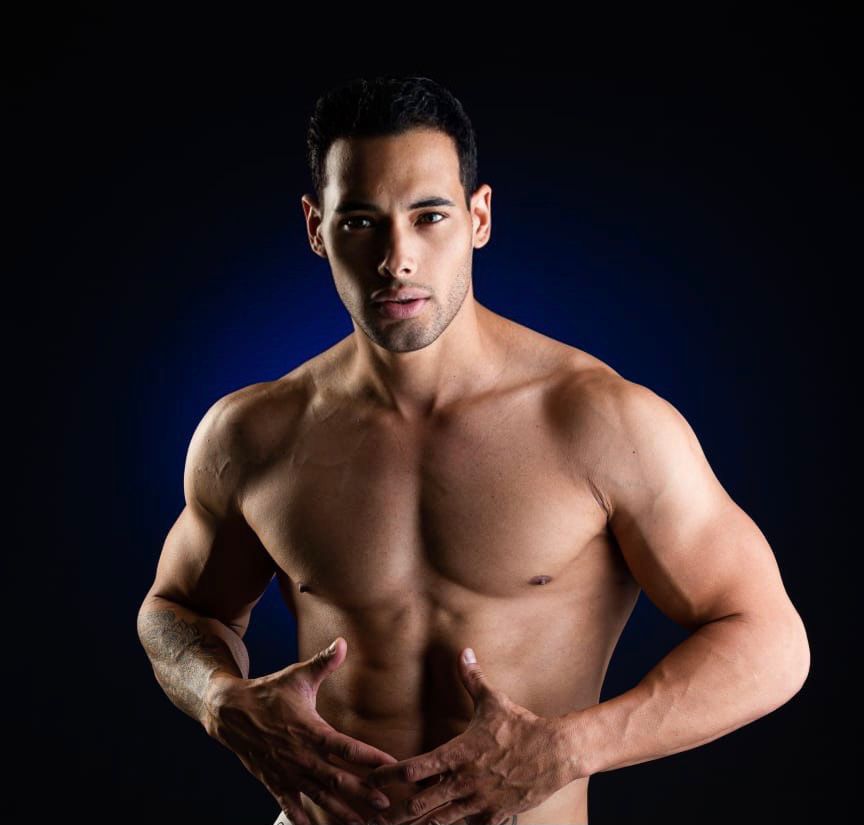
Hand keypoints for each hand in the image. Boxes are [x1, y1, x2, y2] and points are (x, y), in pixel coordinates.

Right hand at [202, 637, 396, 824]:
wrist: (229, 711)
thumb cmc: (269, 691)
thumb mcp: (297, 675)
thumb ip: (323, 662)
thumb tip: (343, 642)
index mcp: (310, 730)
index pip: (346, 747)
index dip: (369, 757)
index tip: (392, 766)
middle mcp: (300, 756)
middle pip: (336, 780)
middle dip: (363, 794)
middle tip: (387, 805)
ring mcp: (286, 772)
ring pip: (318, 798)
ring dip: (341, 812)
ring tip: (363, 824)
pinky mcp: (273, 781)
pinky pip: (291, 805)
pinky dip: (303, 819)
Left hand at [362, 647, 576, 824]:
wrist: (557, 751)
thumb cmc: (522, 724)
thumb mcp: (493, 700)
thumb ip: (472, 678)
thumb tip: (463, 650)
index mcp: (460, 752)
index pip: (416, 767)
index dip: (390, 775)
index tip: (370, 779)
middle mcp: (465, 780)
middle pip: (420, 803)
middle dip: (395, 813)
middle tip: (372, 819)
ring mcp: (480, 801)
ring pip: (441, 821)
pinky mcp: (496, 815)